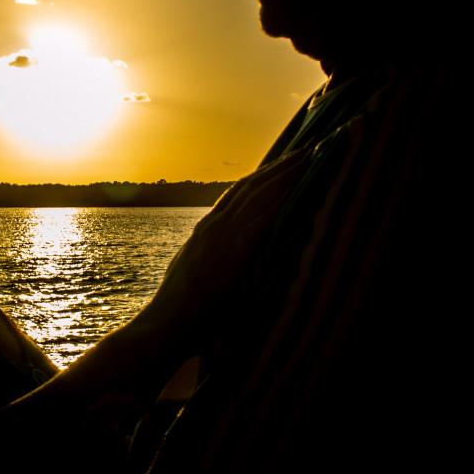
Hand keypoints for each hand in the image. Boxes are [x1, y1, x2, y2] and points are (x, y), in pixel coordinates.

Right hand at [152, 144, 310, 323]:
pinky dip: (282, 200)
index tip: (283, 161)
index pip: (238, 193)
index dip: (262, 175)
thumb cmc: (182, 313)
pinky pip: (263, 220)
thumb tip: (229, 258)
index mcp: (206, 231)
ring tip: (309, 155)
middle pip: (251, 186)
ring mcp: (221, 237)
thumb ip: (214, 261)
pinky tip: (300, 187)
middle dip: (280, 165)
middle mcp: (213, 226)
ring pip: (258, 195)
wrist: (165, 328)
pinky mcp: (232, 254)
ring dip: (286, 173)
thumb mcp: (197, 276)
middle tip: (306, 146)